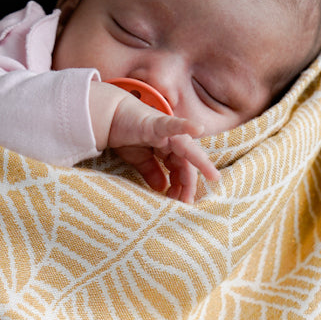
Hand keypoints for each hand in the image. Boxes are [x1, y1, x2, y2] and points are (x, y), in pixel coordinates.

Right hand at [89, 83, 218, 205]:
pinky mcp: (156, 123)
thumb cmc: (124, 134)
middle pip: (187, 164)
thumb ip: (152, 172)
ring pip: (188, 148)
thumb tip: (161, 188)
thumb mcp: (139, 159)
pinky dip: (185, 126)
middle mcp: (173, 140)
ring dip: (200, 162)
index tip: (179, 204)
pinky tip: (198, 129)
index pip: (181, 171)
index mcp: (169, 149)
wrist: (108, 115)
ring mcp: (167, 131)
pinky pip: (172, 125)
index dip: (182, 188)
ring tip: (212, 175)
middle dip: (189, 184)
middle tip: (187, 202)